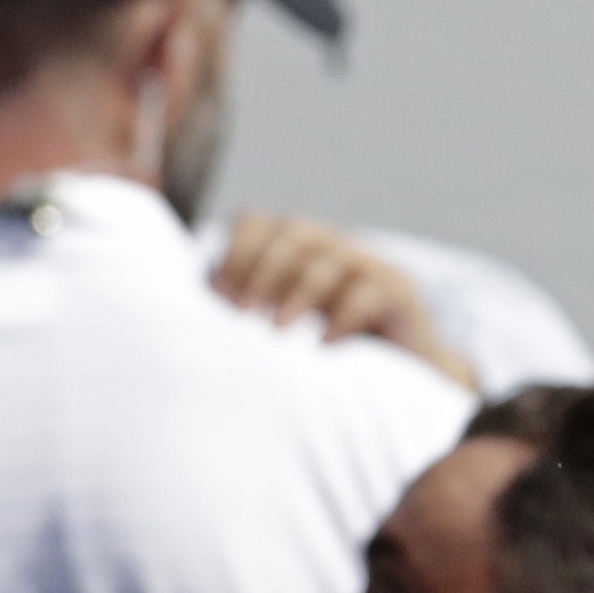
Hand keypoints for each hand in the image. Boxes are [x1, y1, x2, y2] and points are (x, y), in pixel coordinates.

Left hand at [212, 213, 474, 387]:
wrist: (405, 371)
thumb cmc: (328, 344)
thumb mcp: (283, 319)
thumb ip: (247, 306)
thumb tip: (188, 312)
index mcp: (300, 245)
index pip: (260, 221)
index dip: (236, 250)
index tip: (218, 294)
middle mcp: (334, 244)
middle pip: (293, 232)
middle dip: (262, 270)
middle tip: (241, 313)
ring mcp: (370, 264)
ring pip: (329, 260)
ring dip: (298, 295)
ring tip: (278, 331)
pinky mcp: (399, 292)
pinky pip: (370, 292)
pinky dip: (343, 317)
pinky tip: (325, 345)